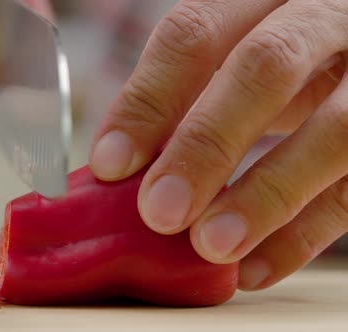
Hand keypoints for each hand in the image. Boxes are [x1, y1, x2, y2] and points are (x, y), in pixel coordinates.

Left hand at [89, 0, 347, 290]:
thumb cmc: (282, 61)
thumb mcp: (236, 56)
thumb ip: (190, 96)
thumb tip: (121, 167)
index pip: (195, 32)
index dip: (148, 99)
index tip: (111, 163)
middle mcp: (325, 18)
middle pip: (265, 67)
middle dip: (205, 144)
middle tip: (160, 212)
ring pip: (336, 130)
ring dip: (265, 196)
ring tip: (211, 246)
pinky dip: (305, 234)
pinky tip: (257, 267)